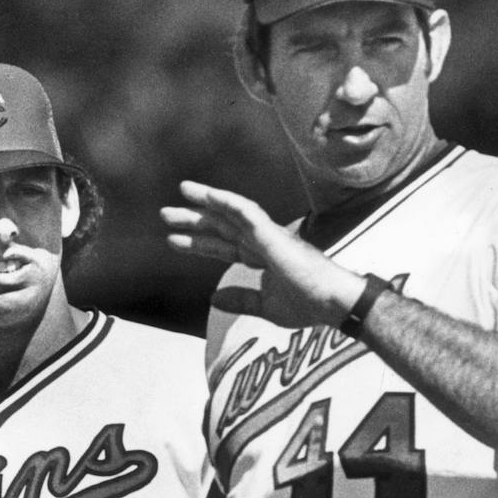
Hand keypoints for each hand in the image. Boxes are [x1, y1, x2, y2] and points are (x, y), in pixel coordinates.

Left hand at [161, 181, 365, 328]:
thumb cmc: (308, 305)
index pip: (223, 246)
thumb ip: (241, 300)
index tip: (173, 240)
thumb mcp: (265, 306)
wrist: (332, 303)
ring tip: (182, 191)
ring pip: (232, 212)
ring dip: (206, 201)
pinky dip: (228, 202)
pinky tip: (210, 196)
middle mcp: (262, 241)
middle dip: (194, 220)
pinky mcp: (273, 234)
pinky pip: (247, 211)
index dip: (198, 243)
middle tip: (165, 214)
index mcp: (261, 257)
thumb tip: (214, 298)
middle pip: (222, 226)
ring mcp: (268, 235)